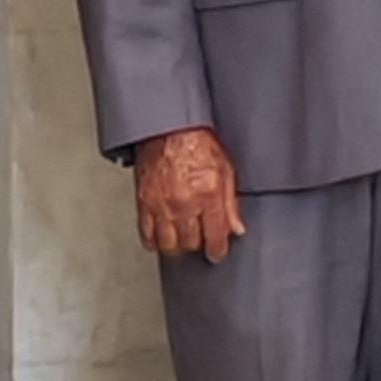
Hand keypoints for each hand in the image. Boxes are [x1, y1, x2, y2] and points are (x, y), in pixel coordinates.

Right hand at [135, 124, 243, 263]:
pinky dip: (155, 241)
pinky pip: (147, 236)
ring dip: (178, 245)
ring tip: (183, 237)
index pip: (215, 236)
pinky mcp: (144, 204)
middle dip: (198, 244)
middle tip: (200, 238)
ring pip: (169, 245)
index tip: (217, 252)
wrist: (168, 128)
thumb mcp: (225, 169)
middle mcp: (184, 203)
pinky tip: (163, 236)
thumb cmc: (196, 143)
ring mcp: (162, 205)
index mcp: (208, 194)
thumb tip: (236, 228)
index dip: (217, 249)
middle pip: (191, 243)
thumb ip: (231, 203)